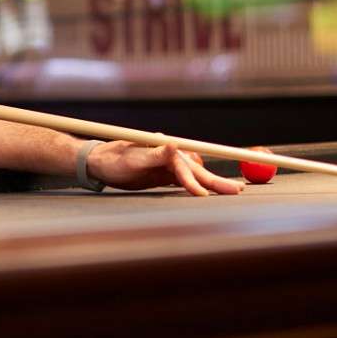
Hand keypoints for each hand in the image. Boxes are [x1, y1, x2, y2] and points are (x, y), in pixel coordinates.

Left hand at [88, 141, 243, 195]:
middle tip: (237, 190)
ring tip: (232, 190)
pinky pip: (185, 180)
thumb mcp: (132, 158)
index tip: (206, 193)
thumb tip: (174, 144)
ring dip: (212, 183)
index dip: (198, 179)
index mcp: (164, 149)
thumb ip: (155, 154)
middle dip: (216, 181)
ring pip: (194, 175)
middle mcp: (169, 155)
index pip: (185, 166)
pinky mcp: (163, 174)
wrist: (99, 162)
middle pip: (196, 170)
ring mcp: (167, 165)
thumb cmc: (112, 159)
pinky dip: (198, 186)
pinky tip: (209, 191)